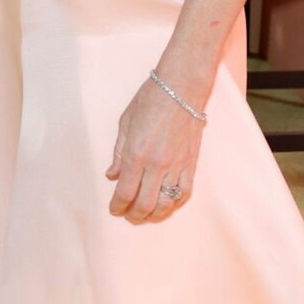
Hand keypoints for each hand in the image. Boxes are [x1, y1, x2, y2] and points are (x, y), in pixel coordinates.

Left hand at [106, 75, 203, 223]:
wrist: (181, 87)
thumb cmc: (150, 100)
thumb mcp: (125, 124)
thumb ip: (118, 154)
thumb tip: (112, 176)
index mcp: (136, 154)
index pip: (125, 192)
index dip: (117, 206)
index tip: (114, 209)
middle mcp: (156, 164)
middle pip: (145, 204)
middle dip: (133, 215)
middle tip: (127, 215)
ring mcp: (176, 165)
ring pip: (166, 203)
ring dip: (154, 214)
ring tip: (145, 215)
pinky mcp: (191, 163)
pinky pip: (184, 192)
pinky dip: (174, 203)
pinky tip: (166, 204)